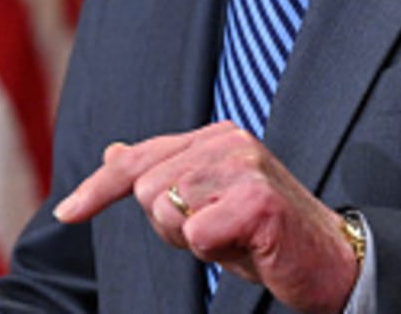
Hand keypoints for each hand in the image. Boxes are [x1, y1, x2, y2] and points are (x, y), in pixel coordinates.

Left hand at [53, 121, 358, 313]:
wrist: (333, 264)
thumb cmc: (265, 238)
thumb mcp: (207, 203)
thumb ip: (164, 174)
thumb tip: (112, 153)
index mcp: (215, 136)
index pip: (139, 158)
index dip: (98, 188)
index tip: (67, 212)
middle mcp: (229, 140)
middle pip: (145, 188)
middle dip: (166, 227)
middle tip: (214, 236)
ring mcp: (245, 165)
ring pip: (165, 210)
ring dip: (191, 241)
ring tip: (232, 240)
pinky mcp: (257, 200)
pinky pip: (195, 235)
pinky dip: (214, 253)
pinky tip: (248, 248)